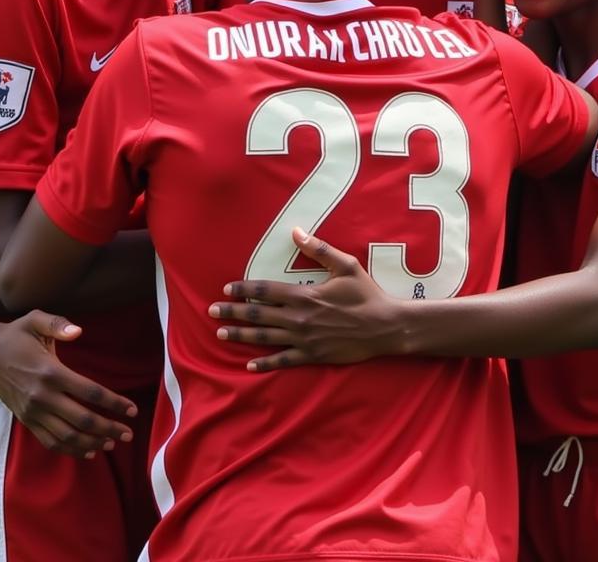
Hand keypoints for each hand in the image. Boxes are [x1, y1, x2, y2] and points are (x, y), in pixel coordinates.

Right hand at [0, 310, 137, 457]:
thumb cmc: (16, 334)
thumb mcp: (36, 320)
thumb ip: (58, 323)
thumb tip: (78, 331)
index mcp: (50, 372)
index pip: (90, 392)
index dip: (114, 403)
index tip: (132, 410)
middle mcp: (42, 396)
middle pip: (82, 419)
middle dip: (109, 428)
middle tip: (129, 433)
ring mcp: (32, 412)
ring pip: (67, 436)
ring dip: (92, 443)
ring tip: (113, 443)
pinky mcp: (25, 420)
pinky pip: (50, 441)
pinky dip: (70, 450)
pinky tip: (88, 451)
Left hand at [208, 227, 404, 371]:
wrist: (385, 327)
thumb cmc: (366, 294)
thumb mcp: (345, 265)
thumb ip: (319, 249)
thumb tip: (296, 232)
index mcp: (304, 295)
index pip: (265, 291)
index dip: (244, 289)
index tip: (227, 288)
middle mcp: (298, 318)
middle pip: (258, 314)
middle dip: (233, 313)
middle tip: (212, 311)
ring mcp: (304, 339)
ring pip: (265, 337)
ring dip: (241, 335)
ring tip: (221, 334)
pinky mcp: (312, 355)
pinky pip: (283, 360)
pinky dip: (265, 363)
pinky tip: (250, 366)